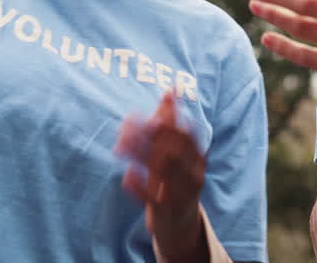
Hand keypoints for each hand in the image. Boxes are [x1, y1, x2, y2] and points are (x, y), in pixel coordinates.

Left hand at [116, 93, 207, 260]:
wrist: (182, 227)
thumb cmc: (176, 183)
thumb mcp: (176, 155)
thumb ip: (171, 124)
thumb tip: (170, 89)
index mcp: (196, 160)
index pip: (187, 134)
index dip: (172, 116)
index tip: (157, 99)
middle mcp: (192, 176)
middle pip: (174, 150)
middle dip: (153, 133)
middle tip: (129, 120)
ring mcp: (180, 195)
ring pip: (162, 171)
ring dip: (140, 154)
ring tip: (120, 144)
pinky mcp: (165, 212)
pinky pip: (151, 199)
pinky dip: (139, 186)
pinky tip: (127, 174)